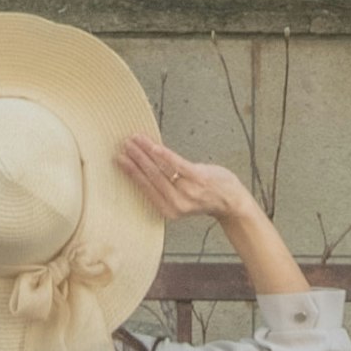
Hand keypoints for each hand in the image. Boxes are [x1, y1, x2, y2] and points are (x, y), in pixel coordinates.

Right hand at [118, 133, 263, 227]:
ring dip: (144, 152)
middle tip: (123, 146)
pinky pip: (176, 164)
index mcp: (168, 210)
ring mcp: (187, 190)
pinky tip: (153, 146)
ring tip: (133, 140)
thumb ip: (163, 188)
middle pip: (149, 176)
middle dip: (134, 159)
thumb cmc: (204, 197)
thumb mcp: (180, 200)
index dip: (131, 172)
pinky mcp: (198, 178)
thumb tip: (142, 166)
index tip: (119, 159)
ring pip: (160, 169)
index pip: (144, 187)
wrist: (230, 201)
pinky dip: (163, 155)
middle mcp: (176, 203)